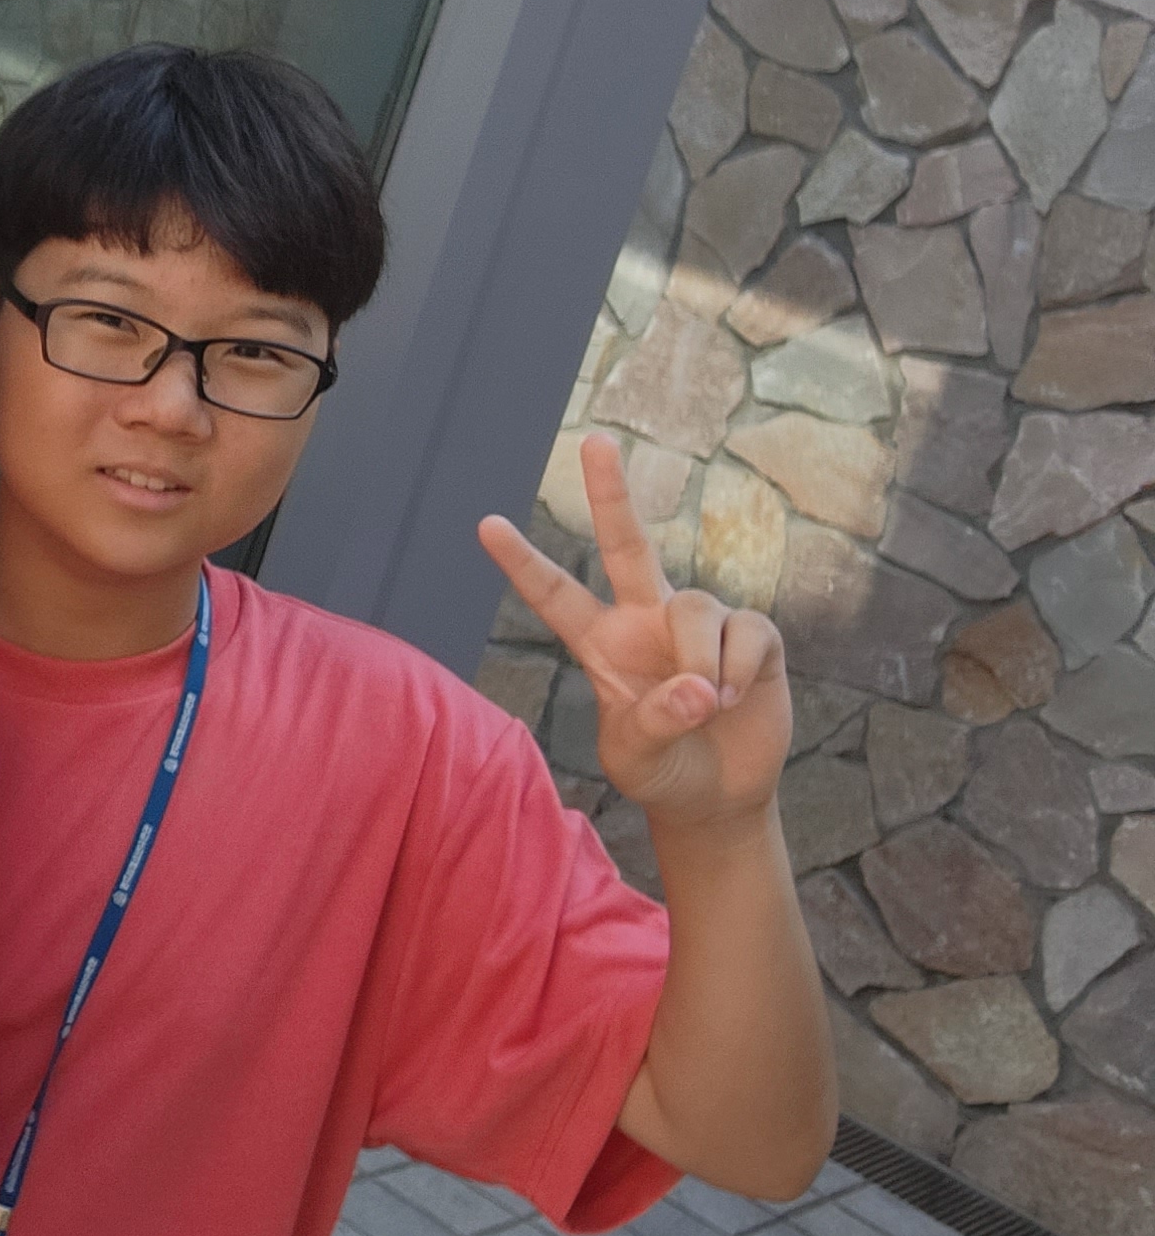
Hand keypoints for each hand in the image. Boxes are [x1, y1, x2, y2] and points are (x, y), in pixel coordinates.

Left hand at [478, 436, 791, 830]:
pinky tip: (737, 695)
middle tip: (595, 442)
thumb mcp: (637, 758)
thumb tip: (698, 688)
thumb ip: (655, 723)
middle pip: (627, 544)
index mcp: (599, 642)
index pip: (555, 596)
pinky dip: (740, 667)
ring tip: (708, 704)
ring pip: (696, 606)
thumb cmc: (662, 770)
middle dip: (612, 494)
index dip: (522, 563)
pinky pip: (746, 630)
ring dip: (700, 660)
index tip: (485, 524)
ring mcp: (699, 622)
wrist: (718, 793)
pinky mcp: (751, 635)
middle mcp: (645, 618)